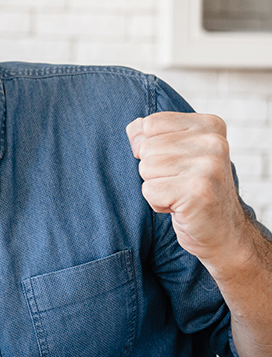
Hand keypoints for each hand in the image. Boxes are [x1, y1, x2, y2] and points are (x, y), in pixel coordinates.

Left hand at [127, 112, 257, 266]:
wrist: (223, 231)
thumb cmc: (193, 189)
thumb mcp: (178, 152)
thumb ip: (154, 134)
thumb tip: (133, 130)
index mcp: (209, 125)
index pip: (150, 124)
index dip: (150, 147)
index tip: (174, 163)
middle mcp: (213, 141)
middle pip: (146, 148)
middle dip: (153, 171)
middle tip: (179, 184)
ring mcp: (209, 165)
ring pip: (146, 168)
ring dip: (156, 188)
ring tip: (180, 194)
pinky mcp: (198, 190)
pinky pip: (150, 190)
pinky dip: (158, 203)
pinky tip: (180, 207)